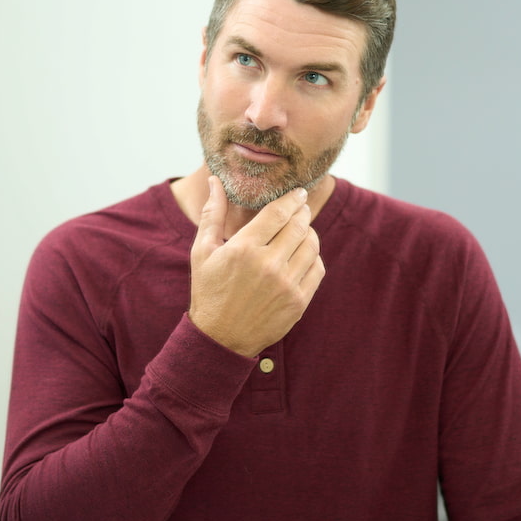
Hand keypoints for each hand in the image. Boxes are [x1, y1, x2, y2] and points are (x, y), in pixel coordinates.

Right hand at [188, 176, 325, 356]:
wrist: (220, 338)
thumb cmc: (209, 291)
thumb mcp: (202, 251)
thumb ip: (213, 214)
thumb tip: (215, 182)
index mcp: (243, 248)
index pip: (278, 212)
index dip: (291, 198)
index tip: (297, 193)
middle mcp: (267, 265)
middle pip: (298, 226)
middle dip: (302, 212)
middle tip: (301, 207)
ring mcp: (286, 285)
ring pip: (311, 246)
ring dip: (310, 233)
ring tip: (303, 229)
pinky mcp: (298, 302)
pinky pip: (317, 270)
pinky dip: (315, 257)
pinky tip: (305, 254)